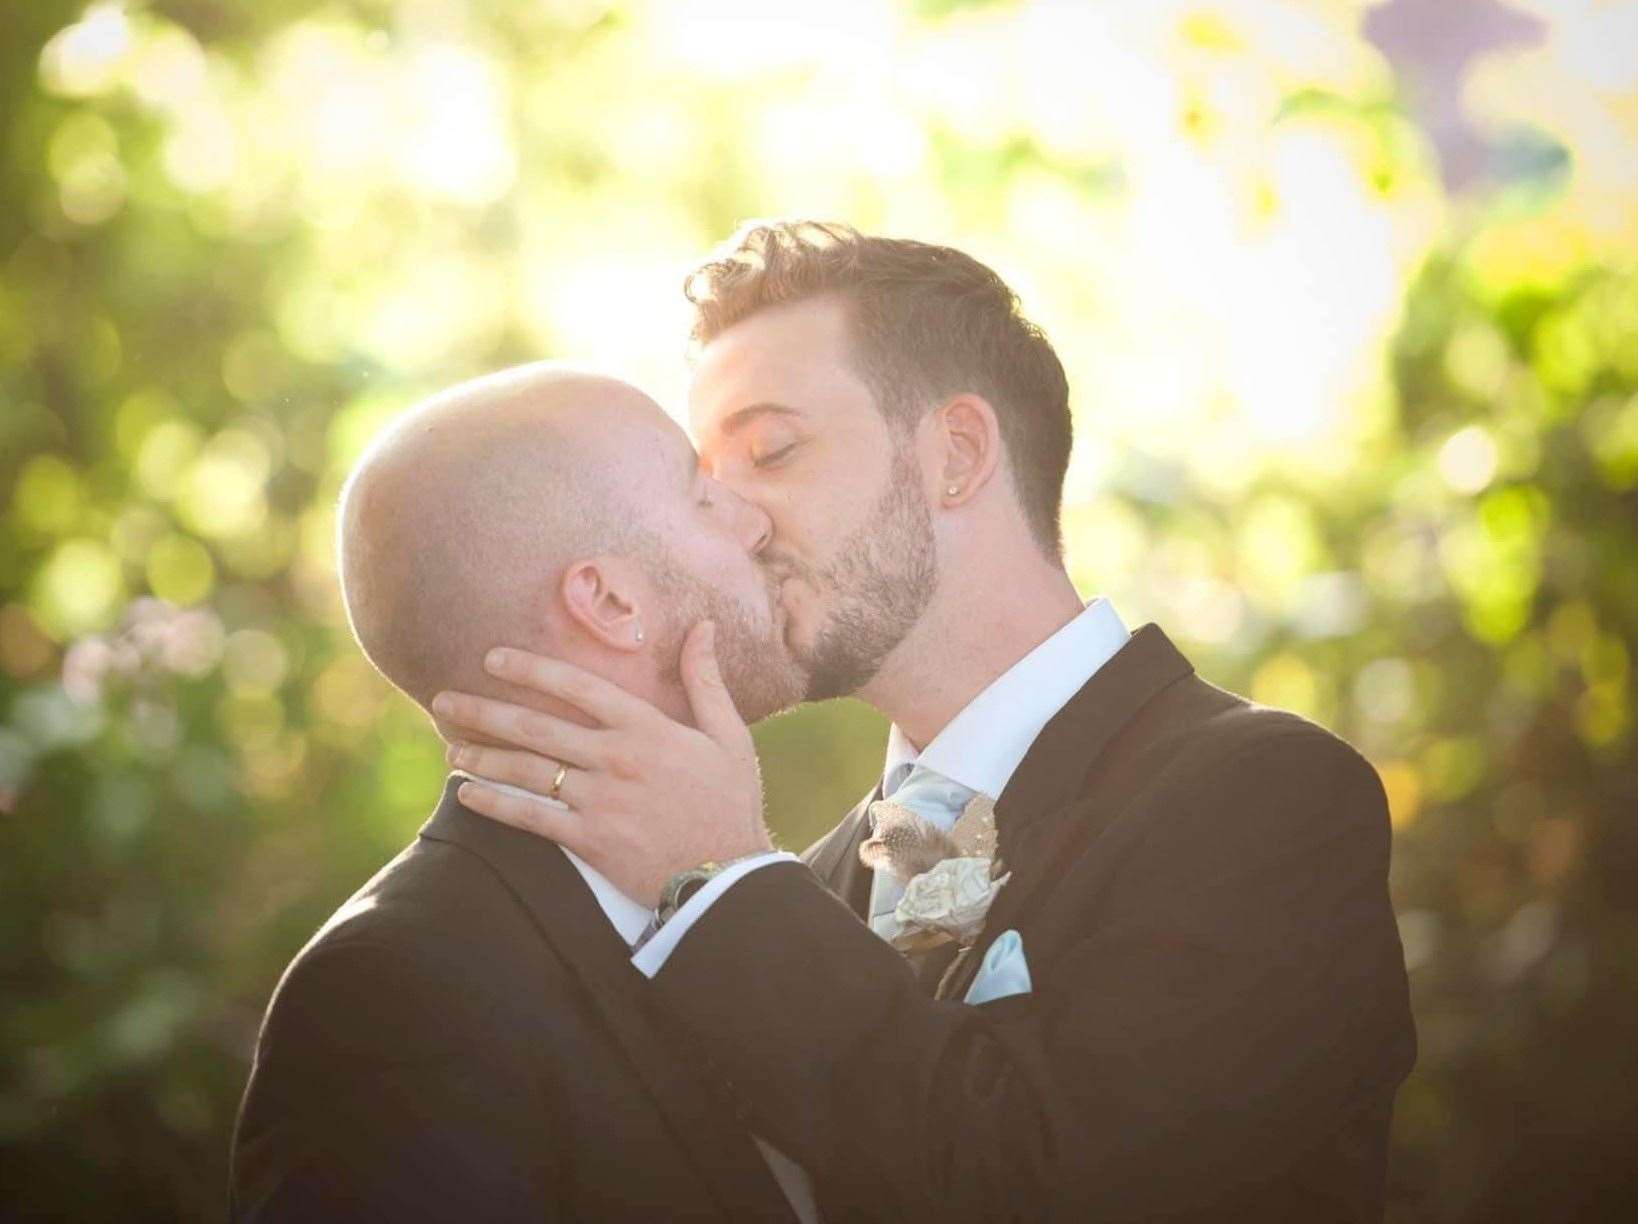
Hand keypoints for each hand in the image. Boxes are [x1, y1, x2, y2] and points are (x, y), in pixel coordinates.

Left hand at [430, 621, 770, 905]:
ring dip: (481, 756)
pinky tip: (466, 794)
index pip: (576, 686)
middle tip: (443, 699)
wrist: (728, 876)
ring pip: (526, 771)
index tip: (492, 657)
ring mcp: (600, 801)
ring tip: (449, 747)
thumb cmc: (730, 802)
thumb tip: (703, 627)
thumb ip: (706, 680)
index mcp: (646, 728)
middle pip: (536, 726)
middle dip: (483, 710)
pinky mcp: (589, 841)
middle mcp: (616, 759)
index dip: (530, 668)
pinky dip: (494, 805)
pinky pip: (530, 818)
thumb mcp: (728, 736)